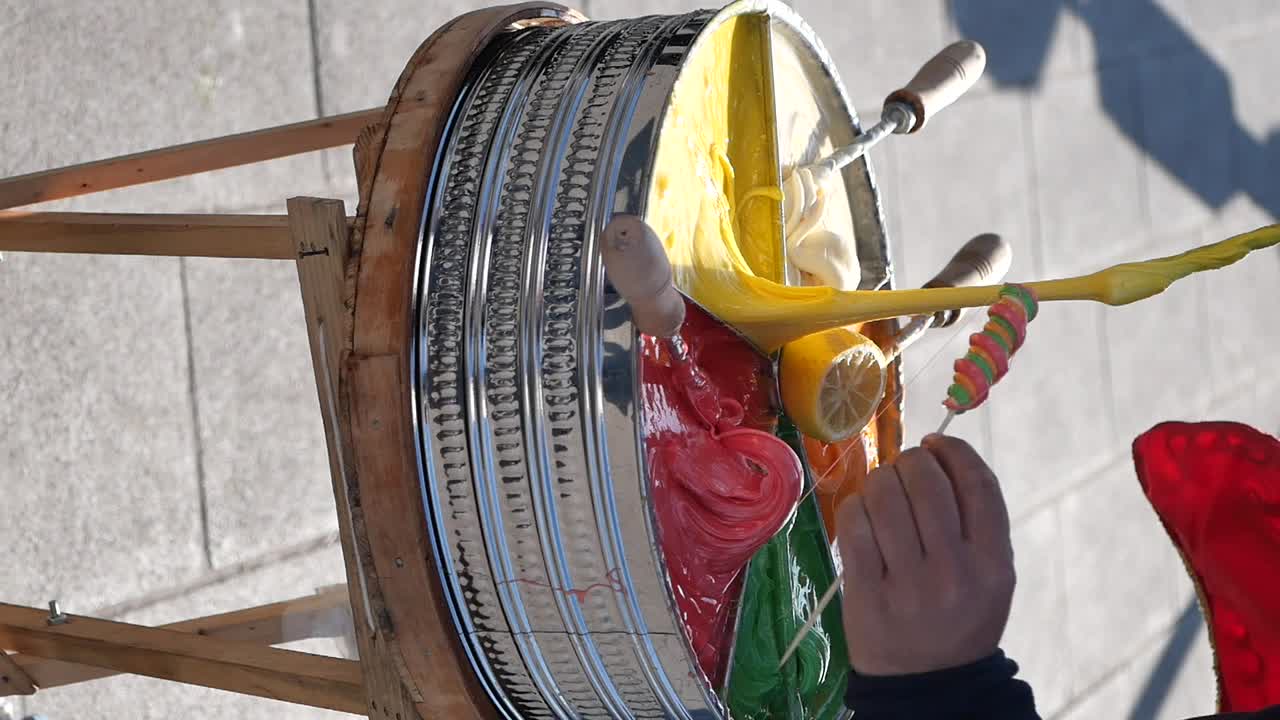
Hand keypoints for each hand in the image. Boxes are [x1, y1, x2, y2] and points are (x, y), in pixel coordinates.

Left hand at [836, 434, 1014, 675]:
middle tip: (903, 469)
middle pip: (926, 480)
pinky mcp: (867, 591)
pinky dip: (855, 506)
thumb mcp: (990, 575)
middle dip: (909, 461)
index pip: (978, 483)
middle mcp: (955, 570)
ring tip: (881, 492)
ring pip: (885, 494)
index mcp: (993, 562)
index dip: (953, 449)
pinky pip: (854, 522)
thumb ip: (975, 519)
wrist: (928, 683)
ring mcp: (909, 583)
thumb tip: (939, 451)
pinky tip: (863, 515)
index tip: (935, 442)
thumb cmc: (959, 617)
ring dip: (879, 481)